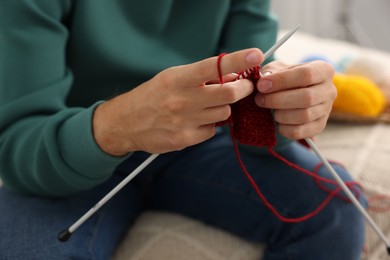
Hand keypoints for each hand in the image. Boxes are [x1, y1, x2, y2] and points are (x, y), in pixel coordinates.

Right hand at [93, 48, 263, 155]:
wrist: (125, 122)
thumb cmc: (152, 96)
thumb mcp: (172, 78)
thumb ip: (200, 77)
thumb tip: (232, 76)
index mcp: (178, 78)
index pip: (214, 67)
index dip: (238, 61)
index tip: (255, 55)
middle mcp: (182, 99)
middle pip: (229, 93)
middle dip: (243, 89)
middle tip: (244, 87)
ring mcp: (184, 121)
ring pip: (224, 114)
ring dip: (222, 109)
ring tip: (207, 106)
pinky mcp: (185, 139)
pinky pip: (212, 130)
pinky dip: (210, 125)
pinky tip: (195, 122)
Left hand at [255, 60, 335, 139]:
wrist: (293, 92)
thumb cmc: (284, 77)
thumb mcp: (278, 68)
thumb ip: (271, 71)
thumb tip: (264, 81)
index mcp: (323, 70)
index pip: (306, 74)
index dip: (281, 80)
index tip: (261, 85)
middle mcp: (329, 90)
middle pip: (306, 97)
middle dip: (278, 100)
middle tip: (259, 99)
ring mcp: (326, 110)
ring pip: (304, 116)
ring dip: (280, 114)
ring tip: (269, 110)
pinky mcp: (319, 127)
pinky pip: (300, 132)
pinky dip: (284, 129)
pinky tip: (276, 121)